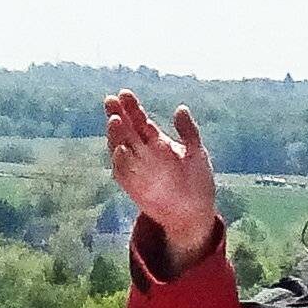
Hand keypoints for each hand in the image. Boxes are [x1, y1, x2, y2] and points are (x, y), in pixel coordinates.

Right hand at [104, 90, 217, 271]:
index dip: (131, 107)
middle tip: (110, 101)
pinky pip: (122, 172)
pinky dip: (120, 161)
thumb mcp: (197, 154)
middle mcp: (143, 152)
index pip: (139, 120)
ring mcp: (136, 168)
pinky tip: (119, 149)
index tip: (124, 93)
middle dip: (117, 115)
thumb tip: (180, 108)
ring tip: (114, 121)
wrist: (194, 214)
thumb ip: (189, 132)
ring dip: (115, 135)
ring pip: (120, 147)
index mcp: (157, 141)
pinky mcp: (132, 186)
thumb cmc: (197, 182)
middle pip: (125, 130)